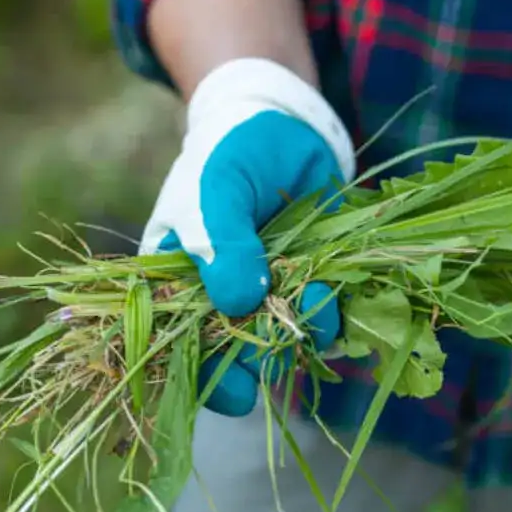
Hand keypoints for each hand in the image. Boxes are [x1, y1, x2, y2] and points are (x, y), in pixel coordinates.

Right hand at [140, 58, 355, 416]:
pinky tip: (335, 292)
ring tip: (318, 295)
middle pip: (235, 360)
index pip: (180, 351)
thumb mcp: (213, 190)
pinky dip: (333, 316)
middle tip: (282, 338)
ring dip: (305, 332)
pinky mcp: (309, 286)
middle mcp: (219, 300)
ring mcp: (266, 296)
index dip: (206, 378)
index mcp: (176, 285)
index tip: (237, 388)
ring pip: (283, 343)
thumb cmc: (228, 152)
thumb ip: (220, 242)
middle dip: (263, 357)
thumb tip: (238, 302)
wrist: (283, 123)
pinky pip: (322, 321)